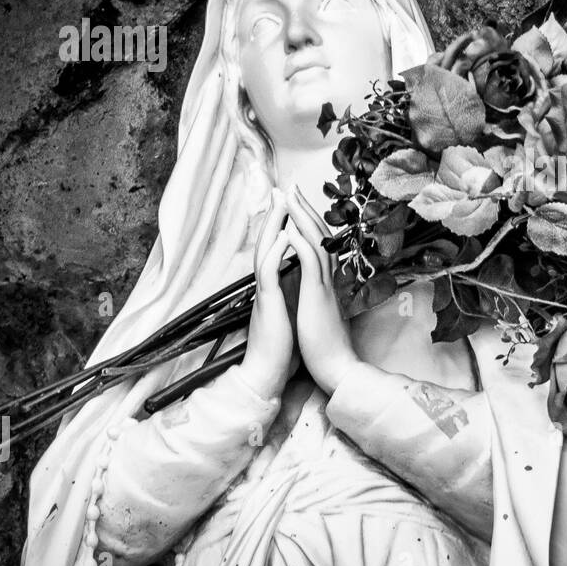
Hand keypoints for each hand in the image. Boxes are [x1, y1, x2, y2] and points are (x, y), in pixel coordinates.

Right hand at [239, 189, 299, 399]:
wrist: (267, 375)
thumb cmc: (281, 350)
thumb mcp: (291, 316)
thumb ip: (293, 297)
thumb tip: (301, 286)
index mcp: (275, 288)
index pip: (279, 250)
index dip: (284, 227)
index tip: (293, 206)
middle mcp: (267, 286)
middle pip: (269, 243)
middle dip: (277, 216)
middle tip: (283, 190)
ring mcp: (265, 293)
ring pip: (265, 251)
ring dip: (273, 225)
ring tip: (282, 202)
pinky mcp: (266, 304)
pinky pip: (268, 272)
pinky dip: (275, 252)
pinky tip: (283, 235)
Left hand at [282, 184, 358, 394]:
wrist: (338, 368)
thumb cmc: (327, 348)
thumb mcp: (322, 315)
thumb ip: (321, 297)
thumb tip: (317, 290)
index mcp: (326, 283)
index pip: (319, 245)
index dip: (308, 223)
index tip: (297, 205)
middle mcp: (328, 279)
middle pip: (319, 235)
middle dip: (304, 208)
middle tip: (292, 186)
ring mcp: (324, 286)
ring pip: (316, 241)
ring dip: (301, 216)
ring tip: (288, 195)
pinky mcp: (317, 295)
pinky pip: (309, 262)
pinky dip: (299, 242)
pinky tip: (288, 227)